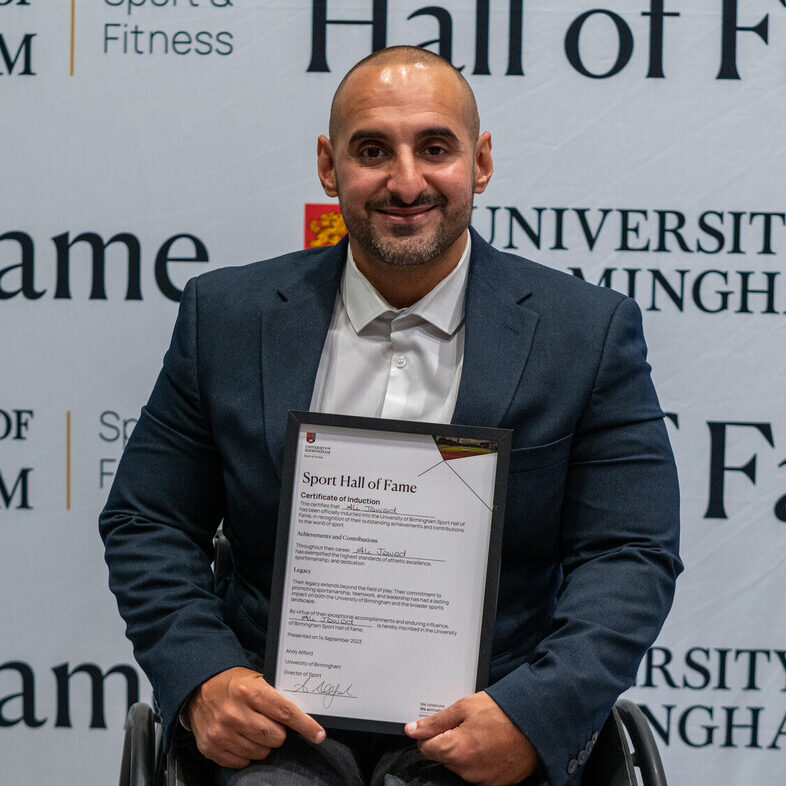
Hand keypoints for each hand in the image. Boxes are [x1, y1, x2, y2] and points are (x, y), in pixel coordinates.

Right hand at [186, 666, 324, 767]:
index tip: (319, 734)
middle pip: (276, 737)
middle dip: (278, 732)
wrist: (197, 688)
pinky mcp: (211, 747)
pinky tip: (239, 737)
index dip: (305, 725)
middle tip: (269, 721)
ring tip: (251, 727)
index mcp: (250, 692)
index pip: (286, 713)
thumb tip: (301, 716)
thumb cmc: (233, 683)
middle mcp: (235, 713)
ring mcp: (222, 733)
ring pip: (261, 752)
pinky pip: (243, 762)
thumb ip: (275, 698)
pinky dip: (246, 752)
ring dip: (262, 743)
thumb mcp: (255, 680)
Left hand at [404, 691, 538, 785]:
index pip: (425, 748)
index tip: (441, 725)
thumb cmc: (503, 712)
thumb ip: (435, 722)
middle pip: (444, 757)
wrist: (535, 722)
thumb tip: (412, 729)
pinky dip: (480, 760)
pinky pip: (477, 772)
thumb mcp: (464, 707)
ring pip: (460, 765)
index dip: (431, 733)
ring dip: (465, 751)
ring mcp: (482, 780)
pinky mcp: (495, 784)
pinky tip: (491, 744)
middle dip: (450, 740)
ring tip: (483, 732)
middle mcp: (467, 771)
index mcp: (456, 750)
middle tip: (468, 724)